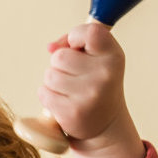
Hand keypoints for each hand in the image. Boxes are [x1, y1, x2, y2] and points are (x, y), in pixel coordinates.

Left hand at [37, 22, 141, 157]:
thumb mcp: (97, 58)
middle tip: (75, 77)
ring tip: (71, 91)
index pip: (90, 33)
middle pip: (59, 56)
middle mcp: (105, 74)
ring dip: (53, 82)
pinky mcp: (73, 112)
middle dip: (60, 65)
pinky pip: (44, 93)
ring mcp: (89, 94)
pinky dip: (48, 96)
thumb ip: (74, 44)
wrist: (106, 124)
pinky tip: (65, 102)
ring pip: (49, 75)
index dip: (75, 36)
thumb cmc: (96, 83)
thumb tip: (50, 47)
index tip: (76, 47)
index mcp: (113, 56)